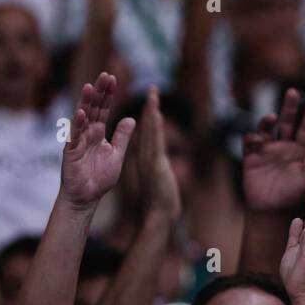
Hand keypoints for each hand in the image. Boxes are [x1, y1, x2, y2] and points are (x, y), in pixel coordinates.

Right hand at [60, 73, 135, 207]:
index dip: (108, 95)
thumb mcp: (117, 154)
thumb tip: (132, 118)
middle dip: (99, 92)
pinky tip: (81, 113)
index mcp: (98, 133)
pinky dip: (77, 125)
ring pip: (81, 118)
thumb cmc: (99, 178)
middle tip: (106, 75)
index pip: (104, 110)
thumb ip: (123, 136)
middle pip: (93, 109)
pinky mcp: (70, 152)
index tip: (113, 79)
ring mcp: (77, 141)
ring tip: (90, 86)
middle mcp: (87, 134)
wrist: (87, 198)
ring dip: (85, 103)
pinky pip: (74, 137)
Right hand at [136, 87, 181, 222]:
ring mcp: (149, 160)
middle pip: (148, 126)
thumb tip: (159, 160)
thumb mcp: (159, 178)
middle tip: (153, 88)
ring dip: (152, 111)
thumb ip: (157, 166)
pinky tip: (156, 114)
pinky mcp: (155, 165)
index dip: (149, 115)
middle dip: (150, 106)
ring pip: (151, 130)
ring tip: (154, 94)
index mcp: (145, 158)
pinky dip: (154, 127)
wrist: (159, 215)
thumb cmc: (160, 201)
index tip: (152, 100)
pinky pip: (155, 141)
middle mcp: (145, 156)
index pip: (148, 132)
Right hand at [242, 89, 304, 213]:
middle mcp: (285, 145)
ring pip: (268, 128)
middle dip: (290, 106)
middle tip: (293, 92)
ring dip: (268, 120)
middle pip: (288, 121)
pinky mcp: (252, 156)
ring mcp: (268, 149)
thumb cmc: (293, 195)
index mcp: (301, 148)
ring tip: (272, 117)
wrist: (271, 209)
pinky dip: (252, 138)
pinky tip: (256, 137)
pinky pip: (250, 143)